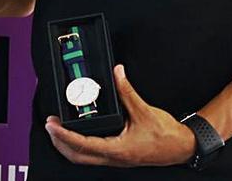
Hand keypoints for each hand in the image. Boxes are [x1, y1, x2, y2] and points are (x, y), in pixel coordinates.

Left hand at [45, 64, 195, 167]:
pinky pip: (92, 156)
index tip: (51, 124)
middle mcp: (114, 158)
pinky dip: (79, 146)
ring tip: (57, 130)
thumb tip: (117, 72)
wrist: (182, 148)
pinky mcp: (117, 156)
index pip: (82, 144)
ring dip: (67, 146)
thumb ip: (127, 91)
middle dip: (59, 142)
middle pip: (76, 156)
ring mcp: (115, 159)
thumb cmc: (166, 136)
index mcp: (118, 149)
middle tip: (49, 125)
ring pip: (83, 158)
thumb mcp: (144, 110)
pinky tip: (75, 135)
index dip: (64, 134)